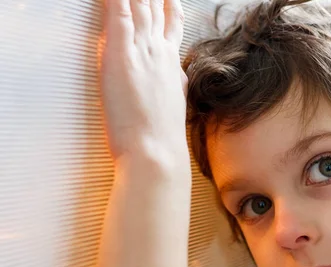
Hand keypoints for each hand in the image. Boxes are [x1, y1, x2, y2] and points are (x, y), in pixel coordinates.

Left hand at [99, 0, 188, 161]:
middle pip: (154, 7)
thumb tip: (178, 76)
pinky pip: (116, 11)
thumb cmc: (163, 135)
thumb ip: (176, 82)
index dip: (170, 6)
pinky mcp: (120, 52)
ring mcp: (141, 49)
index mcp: (172, 62)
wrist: (157, 151)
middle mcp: (159, 50)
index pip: (172, 23)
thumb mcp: (176, 102)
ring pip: (138, 4)